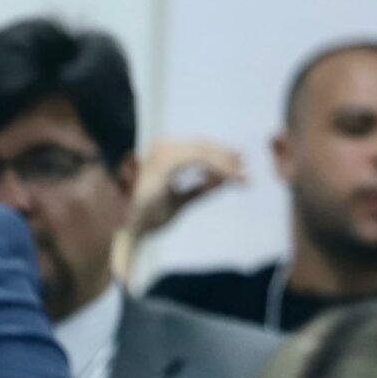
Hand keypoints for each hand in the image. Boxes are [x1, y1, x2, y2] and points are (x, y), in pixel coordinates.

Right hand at [125, 138, 246, 238]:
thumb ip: (198, 190)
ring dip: (225, 165)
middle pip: (202, 146)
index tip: (239, 164)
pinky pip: (199, 160)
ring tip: (241, 178)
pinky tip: (229, 180)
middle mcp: (159, 151)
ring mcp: (161, 156)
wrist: (131, 231)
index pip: (196, 148)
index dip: (220, 154)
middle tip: (245, 173)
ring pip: (203, 152)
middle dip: (227, 158)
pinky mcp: (165, 164)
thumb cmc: (150, 217)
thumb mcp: (179, 202)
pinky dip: (217, 169)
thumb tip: (221, 182)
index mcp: (160, 157)